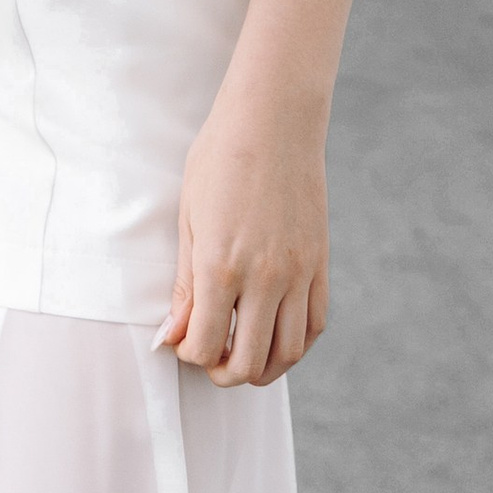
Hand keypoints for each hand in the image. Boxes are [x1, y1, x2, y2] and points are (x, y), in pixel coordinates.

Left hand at [156, 86, 329, 385]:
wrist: (273, 120)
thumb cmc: (220, 159)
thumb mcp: (189, 218)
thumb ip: (184, 284)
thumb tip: (172, 336)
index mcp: (220, 266)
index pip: (204, 345)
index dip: (188, 354)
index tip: (182, 341)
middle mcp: (264, 278)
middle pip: (247, 362)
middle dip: (223, 372)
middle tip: (210, 358)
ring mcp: (298, 273)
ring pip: (286, 353)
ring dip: (260, 367)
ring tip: (241, 354)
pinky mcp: (320, 265)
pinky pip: (314, 325)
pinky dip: (294, 345)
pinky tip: (275, 336)